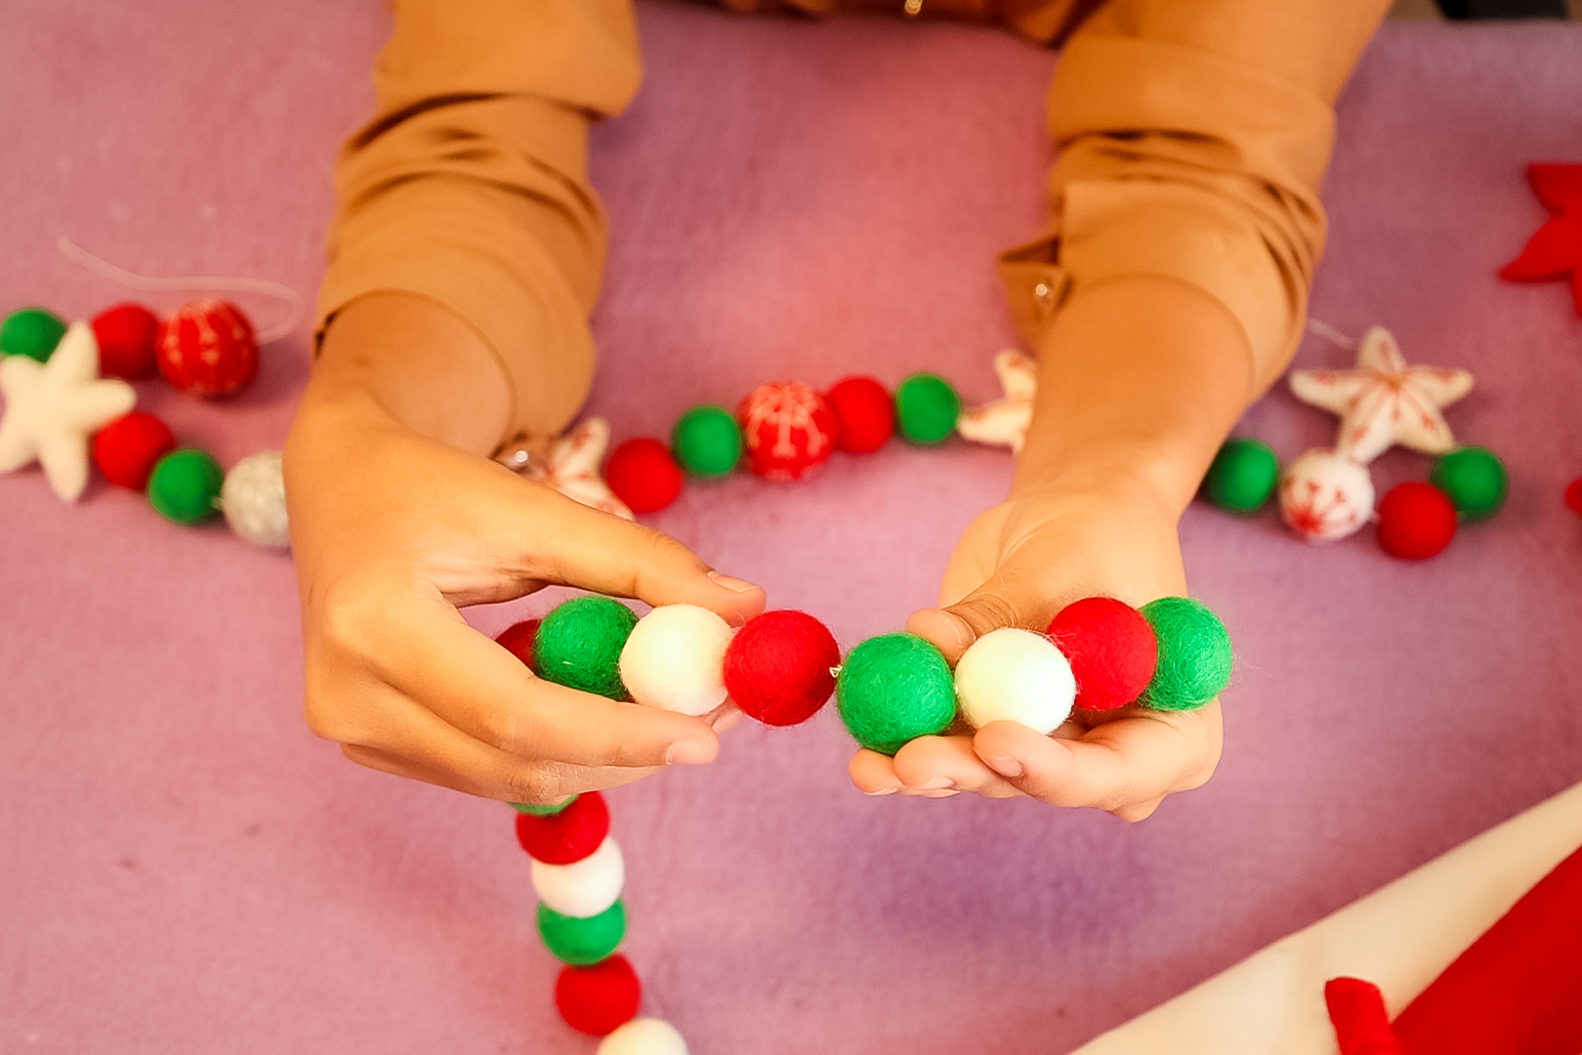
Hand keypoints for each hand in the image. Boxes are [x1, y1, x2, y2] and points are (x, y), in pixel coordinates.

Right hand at [285, 358, 764, 806]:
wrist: (342, 486)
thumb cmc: (434, 487)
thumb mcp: (535, 510)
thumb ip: (640, 562)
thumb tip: (746, 608)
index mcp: (375, 625)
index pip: (516, 714)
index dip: (619, 733)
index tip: (706, 732)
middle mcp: (349, 695)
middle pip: (516, 763)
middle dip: (628, 751)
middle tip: (712, 719)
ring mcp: (351, 731)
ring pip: (509, 778)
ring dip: (601, 753)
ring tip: (665, 700)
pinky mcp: (368, 744)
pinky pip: (485, 768)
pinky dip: (555, 743)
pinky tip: (588, 695)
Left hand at [847, 482, 1222, 820]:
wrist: (1072, 520)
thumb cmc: (1097, 535)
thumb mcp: (1060, 561)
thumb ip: (1001, 613)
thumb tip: (930, 639)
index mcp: (1173, 728)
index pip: (1118, 770)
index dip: (1055, 767)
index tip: (995, 739)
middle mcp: (1111, 757)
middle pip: (1039, 782)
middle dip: (970, 771)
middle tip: (911, 761)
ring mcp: (1047, 750)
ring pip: (983, 772)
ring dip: (926, 764)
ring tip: (873, 760)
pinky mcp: (989, 732)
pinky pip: (949, 747)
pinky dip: (904, 747)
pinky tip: (865, 757)